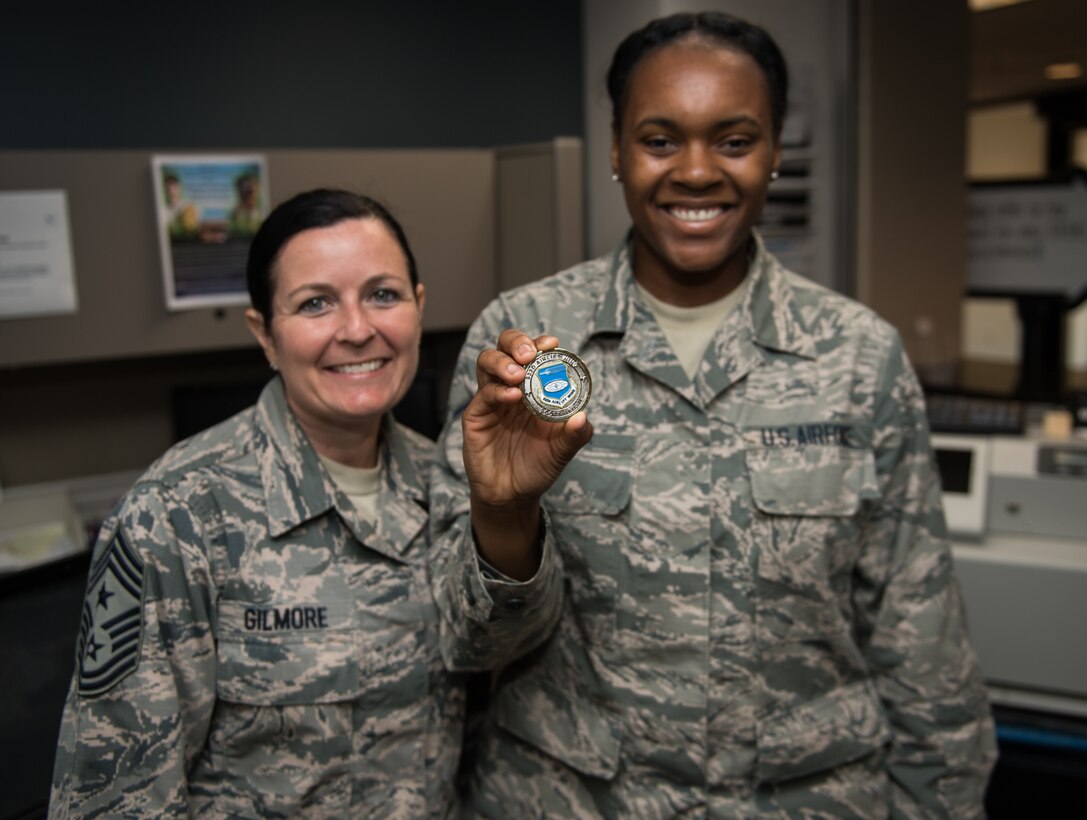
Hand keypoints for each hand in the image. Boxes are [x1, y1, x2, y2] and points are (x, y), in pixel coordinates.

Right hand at [462, 329, 592, 577]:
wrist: (513, 495)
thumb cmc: (538, 466)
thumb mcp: (564, 450)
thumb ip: (576, 434)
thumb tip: (583, 416)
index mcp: (534, 387)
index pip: (533, 354)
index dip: (540, 344)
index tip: (552, 344)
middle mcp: (511, 386)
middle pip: (505, 347)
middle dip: (516, 342)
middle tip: (530, 354)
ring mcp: (491, 399)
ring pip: (487, 362)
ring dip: (502, 362)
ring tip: (518, 374)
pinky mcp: (476, 416)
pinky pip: (483, 395)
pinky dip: (497, 391)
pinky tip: (513, 397)